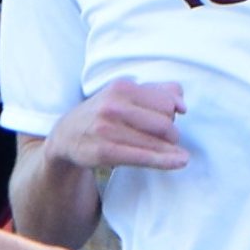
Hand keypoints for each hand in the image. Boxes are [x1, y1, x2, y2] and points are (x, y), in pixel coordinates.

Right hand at [48, 77, 187, 174]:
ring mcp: (107, 130)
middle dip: (172, 133)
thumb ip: (157, 92)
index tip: (170, 119)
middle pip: (164, 123)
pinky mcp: (104, 152)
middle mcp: (113, 106)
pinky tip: (180, 161)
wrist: (67, 134)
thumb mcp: (124, 94)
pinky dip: (165, 161)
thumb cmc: (104, 113)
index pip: (166, 102)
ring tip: (178, 155)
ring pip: (155, 142)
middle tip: (167, 139)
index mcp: (121, 88)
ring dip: (171, 150)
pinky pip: (143, 157)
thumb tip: (182, 104)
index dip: (173, 113)